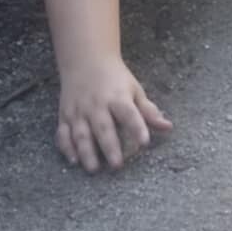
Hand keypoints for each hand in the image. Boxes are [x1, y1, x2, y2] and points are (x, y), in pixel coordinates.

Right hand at [55, 60, 170, 172]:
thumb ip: (149, 111)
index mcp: (118, 97)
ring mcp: (79, 111)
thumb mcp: (135, 90)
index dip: (137, 128)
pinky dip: (67, 147)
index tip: (144, 142)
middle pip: (104, 127)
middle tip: (117, 165)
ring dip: (86, 152)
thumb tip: (167, 127)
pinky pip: (63, 133)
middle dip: (110, 147)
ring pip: (81, 133)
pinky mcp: (65, 115)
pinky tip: (74, 160)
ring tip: (94, 169)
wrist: (86, 61)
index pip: (129, 114)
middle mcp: (97, 105)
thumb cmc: (115, 79)